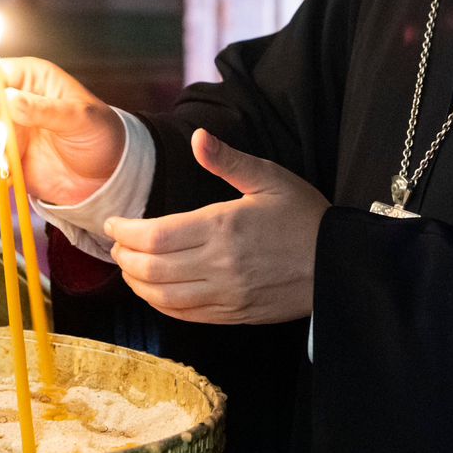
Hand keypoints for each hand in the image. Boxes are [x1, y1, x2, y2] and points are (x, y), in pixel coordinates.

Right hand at [0, 56, 125, 205]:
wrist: (105, 173)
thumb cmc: (99, 133)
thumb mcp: (79, 117)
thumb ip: (44, 109)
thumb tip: (8, 98)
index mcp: (32, 79)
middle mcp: (14, 101)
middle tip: (1, 144)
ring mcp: (9, 130)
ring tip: (7, 166)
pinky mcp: (7, 157)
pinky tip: (12, 177)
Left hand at [103, 129, 326, 324]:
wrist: (339, 265)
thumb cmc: (304, 216)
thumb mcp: (270, 178)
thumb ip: (228, 161)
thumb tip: (197, 137)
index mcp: (223, 226)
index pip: (155, 236)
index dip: (124, 232)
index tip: (112, 224)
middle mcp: (219, 264)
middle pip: (151, 268)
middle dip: (124, 257)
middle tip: (115, 246)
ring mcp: (225, 294)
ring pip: (163, 297)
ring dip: (137, 284)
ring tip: (128, 268)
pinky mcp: (234, 314)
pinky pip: (185, 315)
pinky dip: (161, 305)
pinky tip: (154, 292)